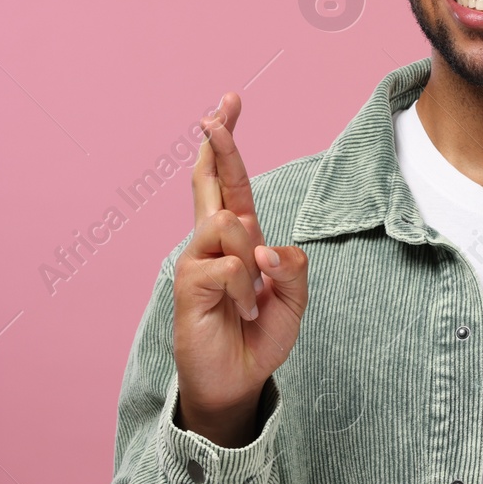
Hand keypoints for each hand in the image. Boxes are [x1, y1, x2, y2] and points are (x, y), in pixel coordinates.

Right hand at [172, 92, 307, 446]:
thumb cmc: (260, 334)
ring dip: (253, 263)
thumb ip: (292, 267)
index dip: (227, 143)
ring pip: (231, 226)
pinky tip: (243, 311)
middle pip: (210, 181)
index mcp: (241, 236)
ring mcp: (197, 260)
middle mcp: (213, 241)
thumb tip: (267, 247)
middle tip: (215, 112)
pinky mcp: (189, 285)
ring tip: (253, 299)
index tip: (227, 103)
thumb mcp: (293, 299)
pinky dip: (246, 292)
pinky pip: (229, 268)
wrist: (237, 379)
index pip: (232, 182)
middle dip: (217, 144)